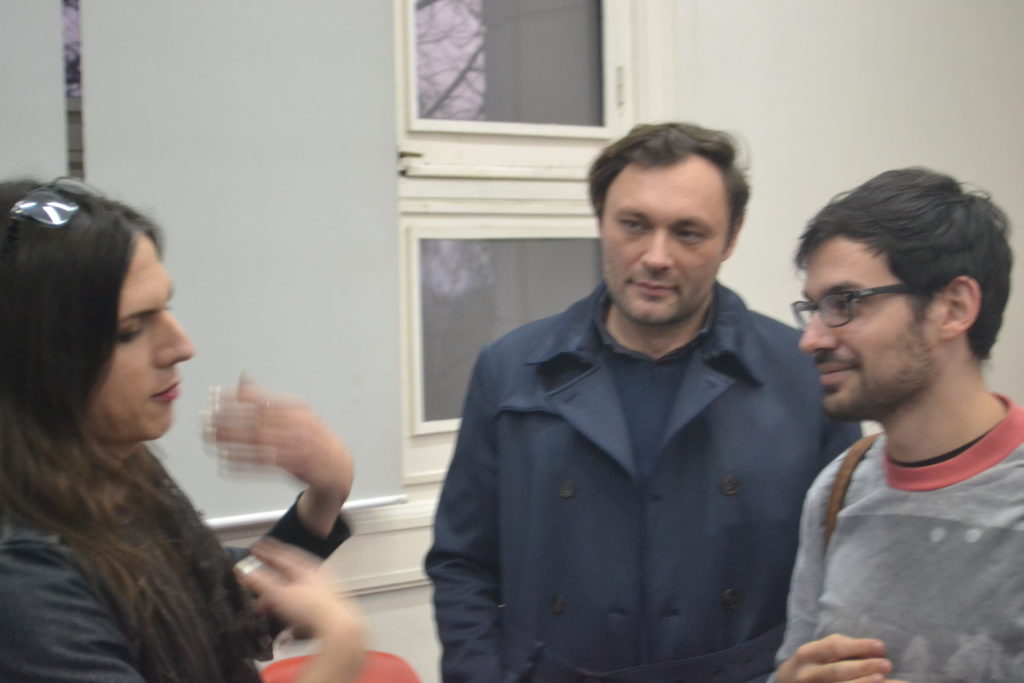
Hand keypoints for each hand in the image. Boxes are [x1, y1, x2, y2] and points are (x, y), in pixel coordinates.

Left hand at [210, 375, 353, 534]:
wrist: (338, 466)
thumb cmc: (313, 437)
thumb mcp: (297, 412)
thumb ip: (269, 397)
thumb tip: (243, 378)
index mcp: (298, 409)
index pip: (262, 400)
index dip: (237, 397)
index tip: (215, 396)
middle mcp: (299, 426)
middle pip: (256, 422)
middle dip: (229, 420)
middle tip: (206, 419)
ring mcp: (297, 447)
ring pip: (257, 443)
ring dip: (230, 442)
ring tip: (209, 439)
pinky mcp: (293, 467)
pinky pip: (262, 465)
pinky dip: (242, 463)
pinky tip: (224, 462)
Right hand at [237, 539, 364, 682]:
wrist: (339, 631)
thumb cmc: (312, 608)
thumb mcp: (280, 593)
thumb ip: (260, 582)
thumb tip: (243, 570)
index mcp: (308, 569)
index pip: (284, 555)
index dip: (268, 552)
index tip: (255, 548)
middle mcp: (318, 579)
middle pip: (290, 575)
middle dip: (270, 580)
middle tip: (256, 580)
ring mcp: (323, 596)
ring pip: (296, 594)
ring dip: (278, 601)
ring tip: (265, 608)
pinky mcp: (325, 614)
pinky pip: (302, 612)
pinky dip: (290, 616)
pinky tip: (285, 630)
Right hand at [775, 634, 910, 682]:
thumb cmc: (812, 664)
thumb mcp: (818, 651)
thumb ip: (840, 648)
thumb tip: (876, 649)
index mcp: (808, 654)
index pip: (834, 647)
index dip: (858, 646)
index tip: (881, 646)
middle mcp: (807, 674)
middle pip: (837, 671)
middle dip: (863, 667)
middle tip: (887, 664)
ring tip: (882, 679)